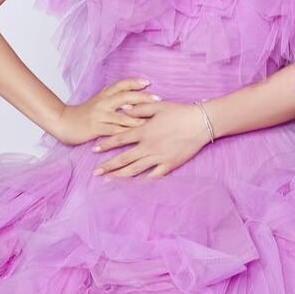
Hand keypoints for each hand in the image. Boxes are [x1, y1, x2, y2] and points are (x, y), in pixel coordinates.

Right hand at [54, 77, 159, 144]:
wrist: (63, 121)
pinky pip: (114, 130)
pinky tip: (137, 136)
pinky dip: (126, 133)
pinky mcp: (96, 128)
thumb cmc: (84, 113)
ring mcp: (100, 115)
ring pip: (122, 115)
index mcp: (104, 94)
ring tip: (152, 120)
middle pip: (125, 96)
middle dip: (142, 97)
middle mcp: (103, 102)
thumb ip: (112, 99)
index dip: (134, 82)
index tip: (148, 82)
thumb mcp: (98, 102)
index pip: (121, 84)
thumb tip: (133, 100)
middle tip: (158, 99)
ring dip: (138, 118)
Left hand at [91, 99, 213, 178]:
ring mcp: (158, 157)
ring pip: (135, 170)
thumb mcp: (157, 106)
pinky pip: (153, 176)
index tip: (94, 149)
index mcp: (144, 131)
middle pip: (124, 159)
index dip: (106, 144)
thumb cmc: (179, 112)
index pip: (120, 139)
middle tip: (95, 172)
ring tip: (108, 181)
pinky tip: (133, 186)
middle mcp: (148, 146)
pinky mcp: (169, 165)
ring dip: (120, 176)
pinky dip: (142, 182)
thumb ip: (138, 109)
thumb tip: (122, 110)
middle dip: (108, 166)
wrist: (200, 123)